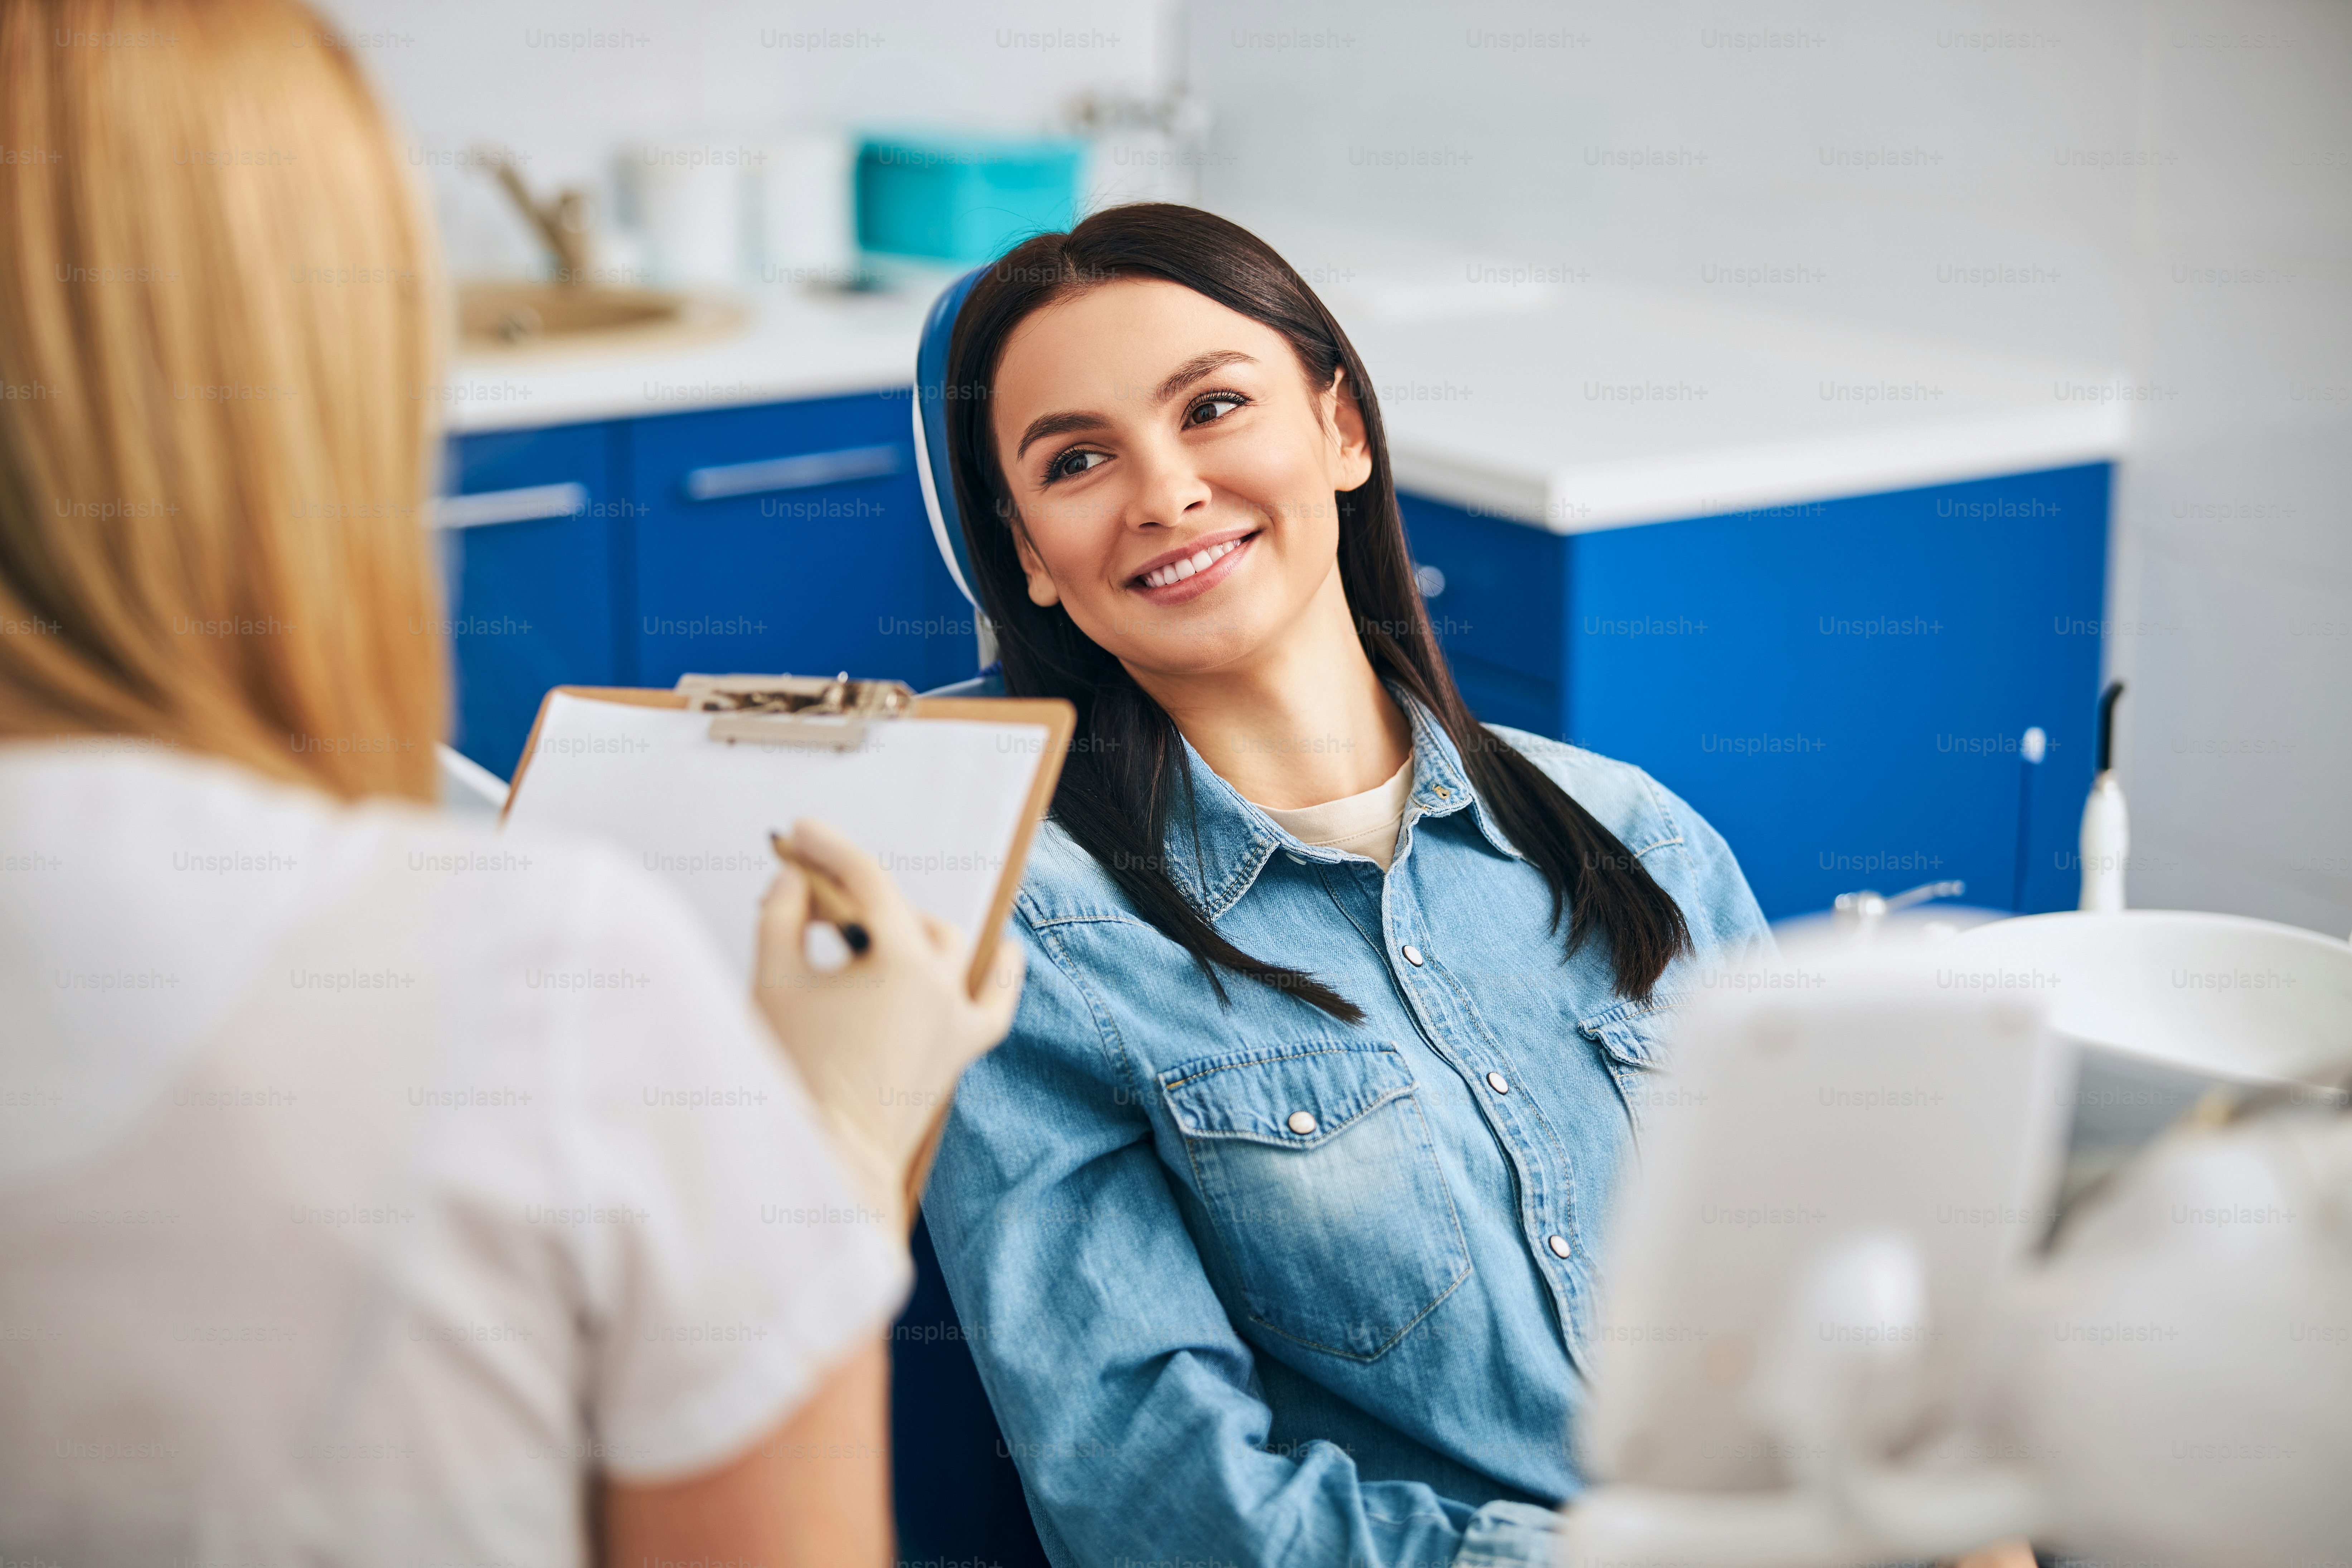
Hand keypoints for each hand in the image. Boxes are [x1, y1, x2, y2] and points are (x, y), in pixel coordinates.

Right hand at [752, 819, 1023, 1235]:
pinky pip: (997, 1003)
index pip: (867, 881)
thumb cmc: (793, 1078)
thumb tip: (795, 880)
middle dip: (851, 897)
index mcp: (901, 963)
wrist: (825, 1162)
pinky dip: (999, 974)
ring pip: (949, 946)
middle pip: (900, 912)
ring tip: (858, 933)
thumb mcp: (774, 984)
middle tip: (802, 902)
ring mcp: (958, 1019)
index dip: (830, 850)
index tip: (801, 835)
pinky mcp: (962, 1052)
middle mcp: (942, 985)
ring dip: (907, 927)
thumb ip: (781, 917)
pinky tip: (1001, 952)